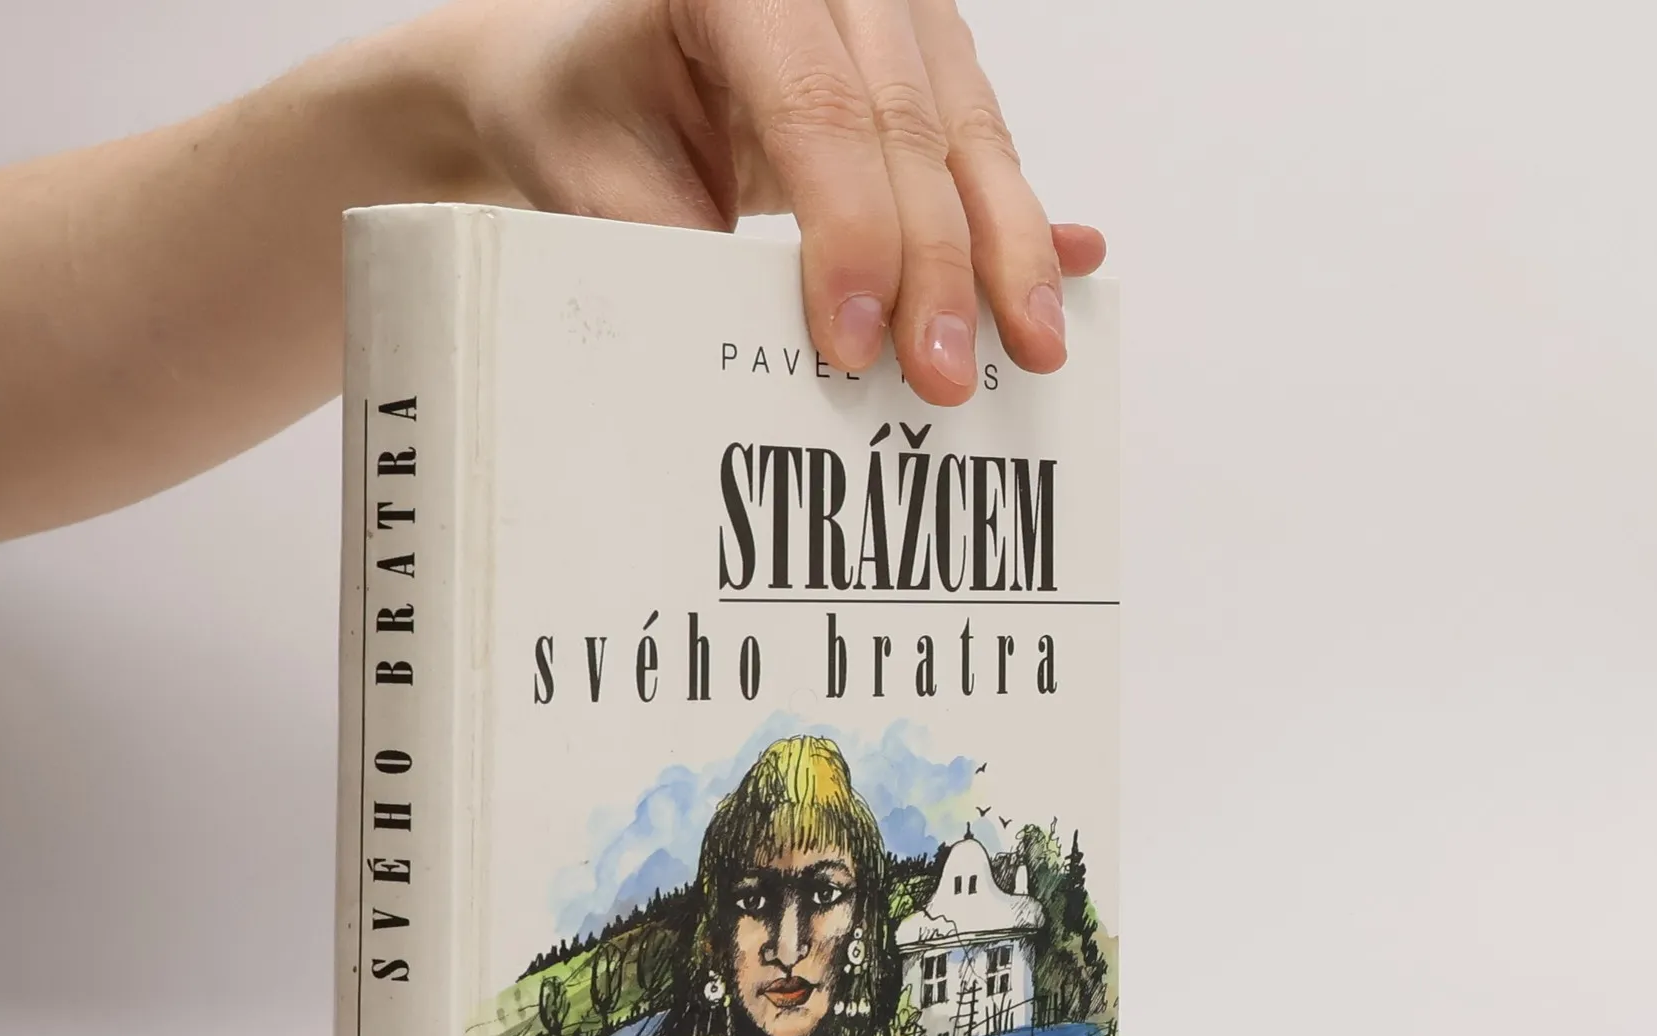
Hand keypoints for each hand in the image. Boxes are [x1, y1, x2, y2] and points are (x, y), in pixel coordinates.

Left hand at [402, 0, 1105, 404]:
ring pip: (967, 131)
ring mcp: (893, 5)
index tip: (853, 346)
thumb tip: (773, 358)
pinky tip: (1069, 273)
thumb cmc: (588, 108)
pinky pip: (983, 141)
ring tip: (1027, 348)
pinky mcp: (927, 55)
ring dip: (1002, 252)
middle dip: (936, 267)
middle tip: (942, 377)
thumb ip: (677, 256)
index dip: (850, 233)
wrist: (592, 59)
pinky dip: (1020, 221)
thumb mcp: (596, 183)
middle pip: (909, 124)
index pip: (816, 109)